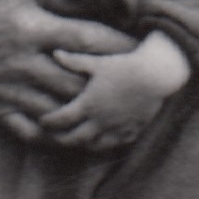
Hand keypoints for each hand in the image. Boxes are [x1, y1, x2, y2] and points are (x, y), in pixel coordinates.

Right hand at [0, 0, 137, 129]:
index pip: (85, 38)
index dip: (115, 44)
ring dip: (84, 114)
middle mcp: (24, 62)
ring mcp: (10, 88)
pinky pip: (26, 130)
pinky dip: (51, 137)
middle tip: (131, 90)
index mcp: (33, 29)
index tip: (137, 47)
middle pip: (76, 80)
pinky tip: (71, 138)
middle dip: (105, 87)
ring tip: (111, 118)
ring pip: (56, 108)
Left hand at [36, 31, 189, 151]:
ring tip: (77, 139)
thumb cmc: (124, 65)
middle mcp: (99, 120)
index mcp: (88, 104)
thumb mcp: (97, 62)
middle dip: (60, 138)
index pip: (60, 119)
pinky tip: (102, 139)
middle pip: (73, 138)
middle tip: (54, 135)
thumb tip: (55, 53)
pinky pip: (115, 144)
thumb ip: (74, 61)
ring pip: (94, 145)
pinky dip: (105, 144)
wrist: (156, 75)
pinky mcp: (131, 130)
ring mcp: (116, 128)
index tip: (42, 120)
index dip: (48, 122)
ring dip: (82, 144)